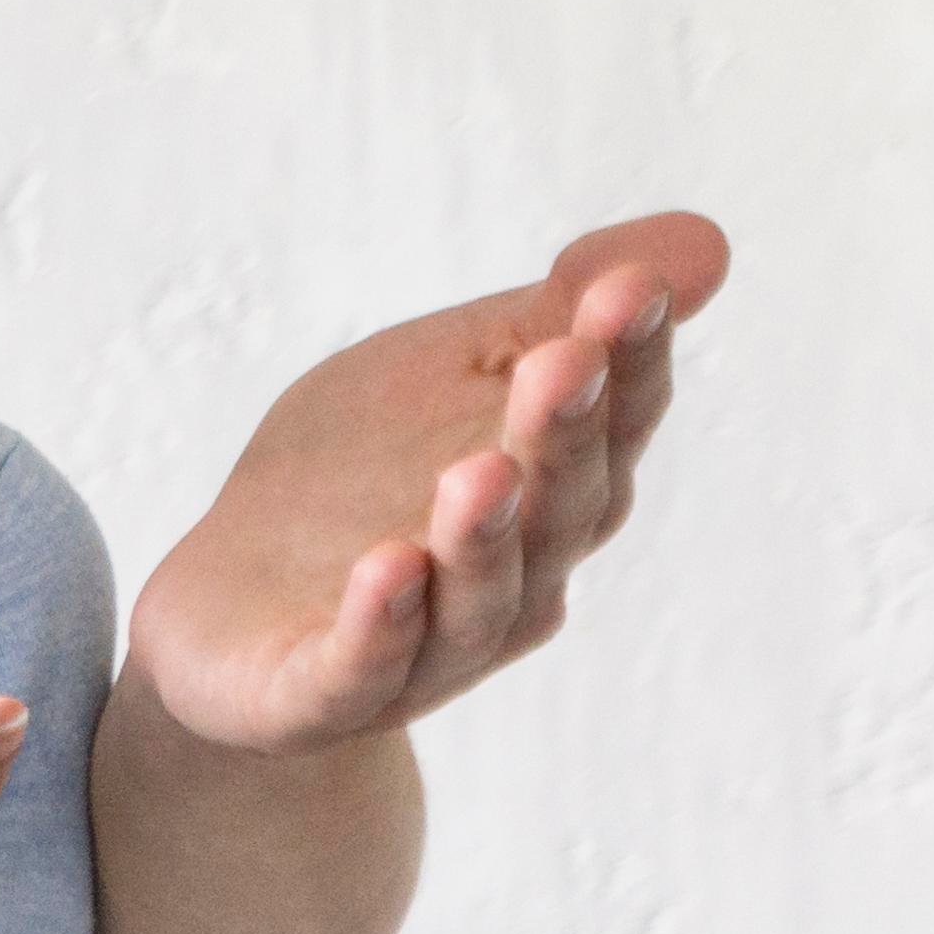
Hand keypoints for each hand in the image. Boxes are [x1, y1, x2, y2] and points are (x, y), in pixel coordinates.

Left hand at [128, 212, 728, 760]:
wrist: (227, 615)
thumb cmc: (358, 476)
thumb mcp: (445, 371)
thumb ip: (555, 312)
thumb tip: (706, 240)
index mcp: (555, 491)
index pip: (614, 423)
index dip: (627, 361)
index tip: (629, 289)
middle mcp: (515, 577)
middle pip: (557, 509)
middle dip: (561, 435)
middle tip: (564, 363)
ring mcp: (428, 646)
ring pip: (476, 596)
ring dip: (482, 535)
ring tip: (477, 472)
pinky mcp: (324, 693)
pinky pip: (365, 665)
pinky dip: (381, 624)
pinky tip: (387, 569)